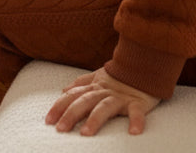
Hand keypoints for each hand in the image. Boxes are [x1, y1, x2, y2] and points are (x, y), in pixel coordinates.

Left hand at [45, 68, 160, 135]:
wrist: (147, 63)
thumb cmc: (122, 75)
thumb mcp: (100, 76)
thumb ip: (82, 82)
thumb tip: (64, 90)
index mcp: (95, 87)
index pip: (73, 96)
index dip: (59, 107)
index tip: (48, 120)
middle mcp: (105, 92)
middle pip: (85, 102)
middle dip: (71, 114)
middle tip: (60, 129)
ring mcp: (121, 97)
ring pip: (105, 107)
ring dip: (95, 119)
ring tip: (85, 133)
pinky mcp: (139, 102)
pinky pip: (138, 112)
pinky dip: (137, 121)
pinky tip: (134, 132)